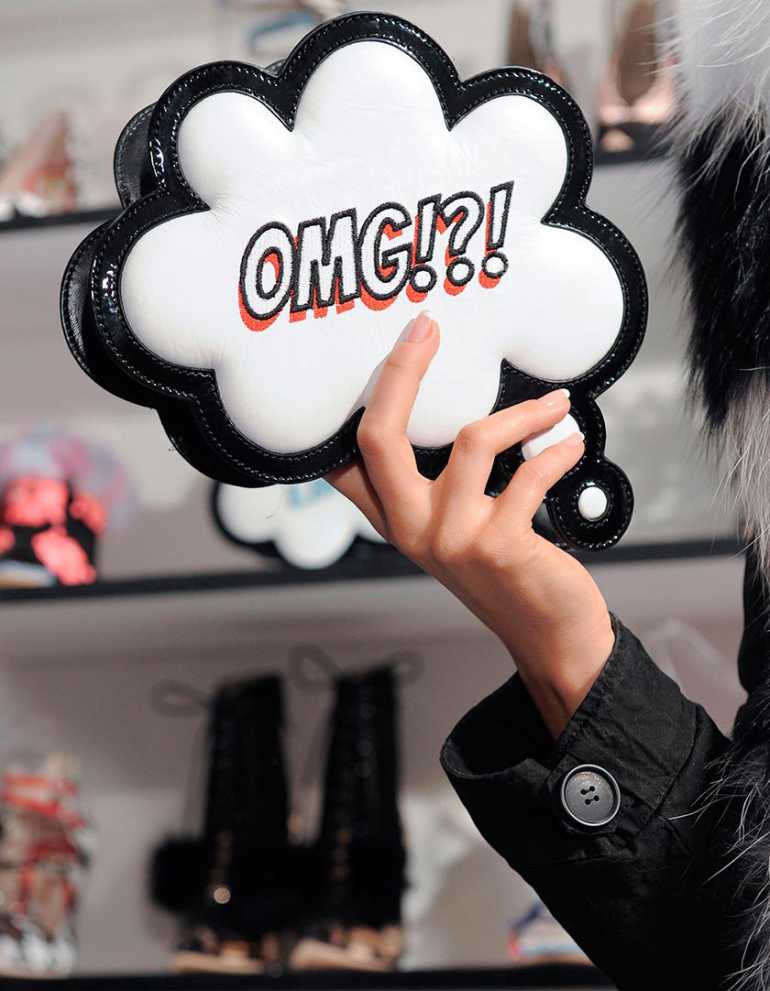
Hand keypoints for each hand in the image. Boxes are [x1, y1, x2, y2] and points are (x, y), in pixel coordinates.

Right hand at [327, 311, 614, 738]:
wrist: (547, 635)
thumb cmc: (503, 574)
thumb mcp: (452, 532)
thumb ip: (435, 485)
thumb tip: (450, 410)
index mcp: (395, 520)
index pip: (344, 459)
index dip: (353, 400)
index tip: (387, 347)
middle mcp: (412, 528)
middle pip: (380, 436)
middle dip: (401, 372)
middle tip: (425, 327)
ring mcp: (452, 538)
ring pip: (473, 441)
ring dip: (524, 414)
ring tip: (556, 405)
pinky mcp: (499, 545)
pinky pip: (529, 472)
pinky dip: (557, 450)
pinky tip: (571, 443)